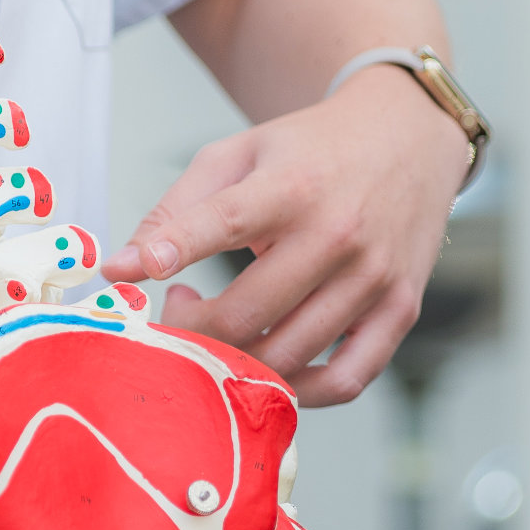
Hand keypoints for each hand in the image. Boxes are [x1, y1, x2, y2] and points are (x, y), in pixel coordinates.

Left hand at [100, 64, 463, 404]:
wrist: (408, 136)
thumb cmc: (311, 151)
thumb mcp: (239, 154)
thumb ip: (176, 208)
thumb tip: (121, 268)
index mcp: (293, 186)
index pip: (224, 223)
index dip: (172, 250)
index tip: (124, 273)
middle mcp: (339, 234)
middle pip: (247, 316)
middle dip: (191, 330)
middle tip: (176, 312)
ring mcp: (374, 277)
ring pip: (289, 357)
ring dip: (235, 361)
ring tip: (219, 331)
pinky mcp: (401, 309)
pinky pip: (346, 381)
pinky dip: (301, 393)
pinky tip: (270, 367)